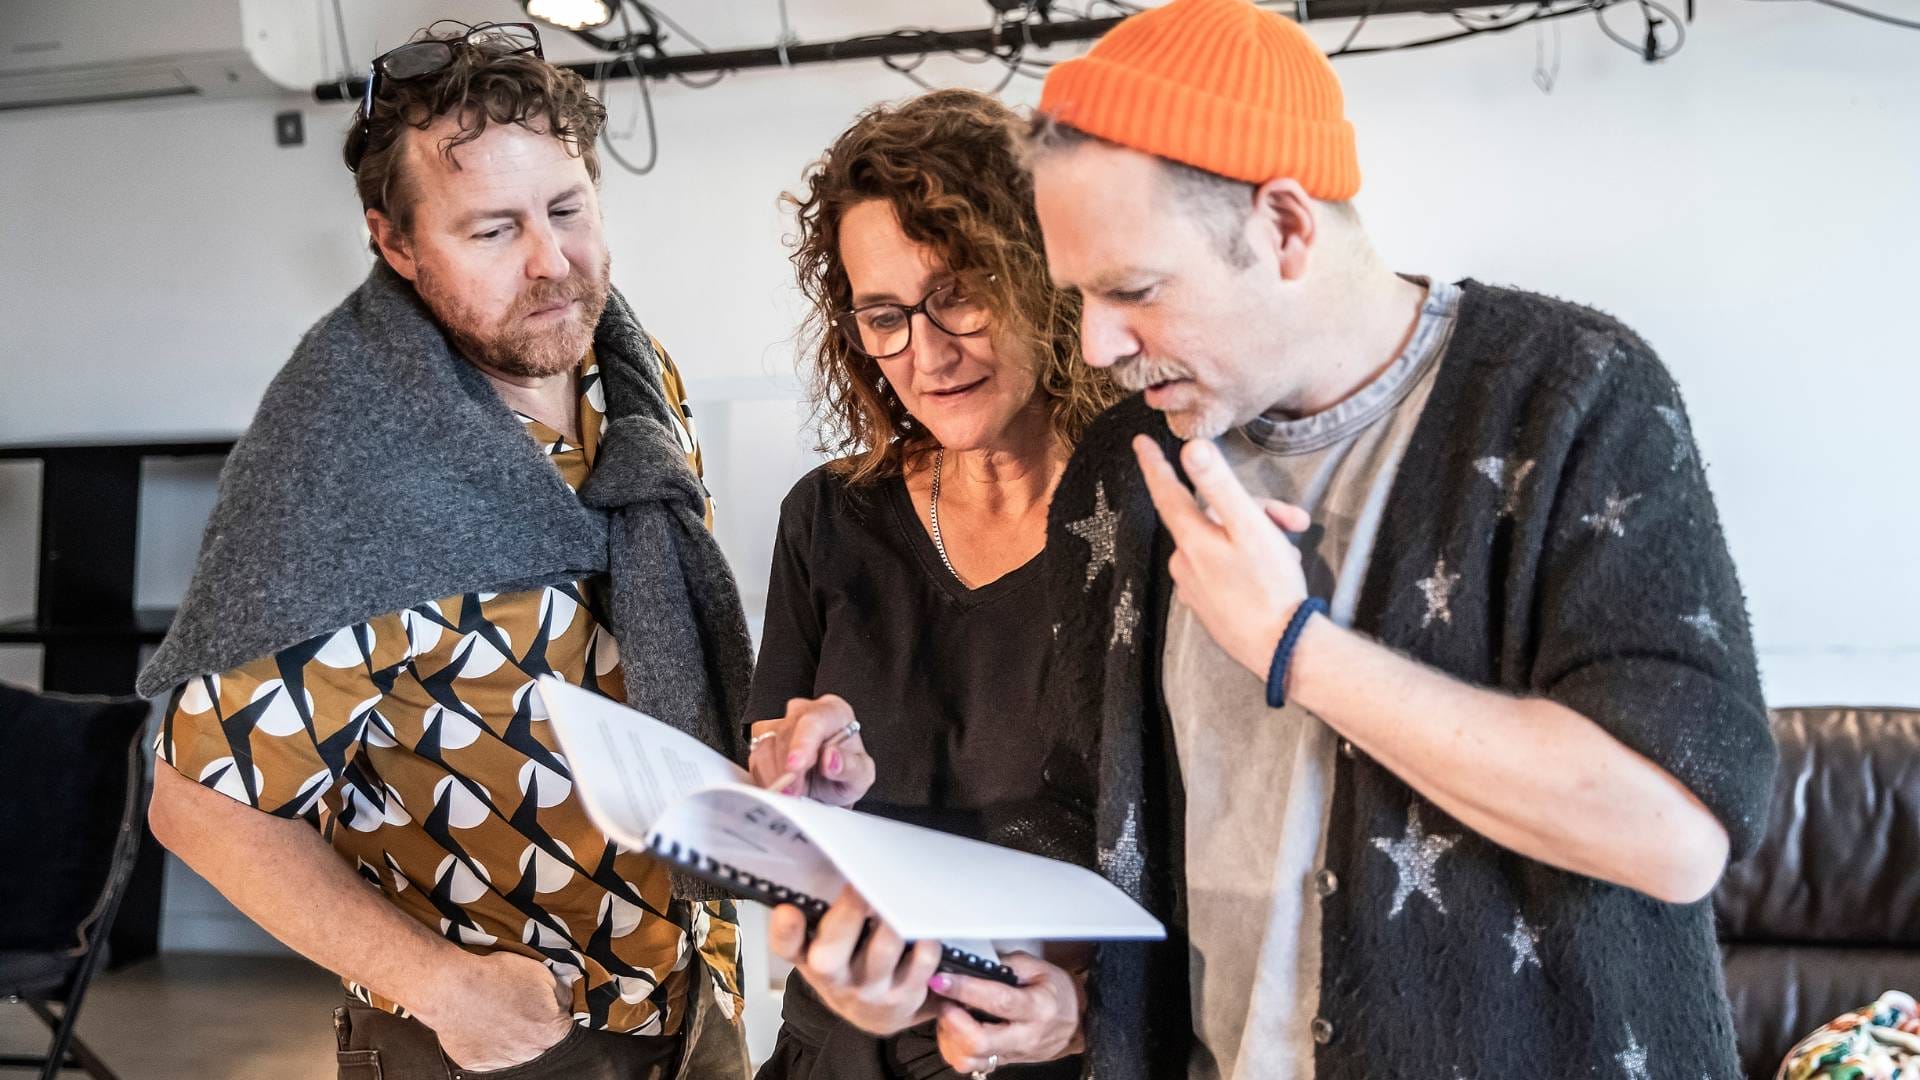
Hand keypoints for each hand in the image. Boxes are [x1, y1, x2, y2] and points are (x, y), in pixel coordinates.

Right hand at [414, 950, 573, 1070]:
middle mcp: (529, 1053)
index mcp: (550, 1032)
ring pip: (515, 1050)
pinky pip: (490, 1055)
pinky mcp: (478, 1064)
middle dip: (535, 1026)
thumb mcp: (542, 974)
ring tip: (498, 1014)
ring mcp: (502, 1061)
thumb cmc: (499, 977)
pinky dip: (488, 1042)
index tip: (549, 1007)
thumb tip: (566, 1002)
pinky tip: (482, 1023)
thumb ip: (562, 993)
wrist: (453, 988)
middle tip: (520, 1007)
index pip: (565, 1029)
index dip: (558, 1015)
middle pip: (540, 1042)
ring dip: (512, 1036)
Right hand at [747, 695, 874, 806]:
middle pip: (786, 732)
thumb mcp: (860, 776)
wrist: (828, 786)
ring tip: (791, 795)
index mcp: (833, 712)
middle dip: (787, 768)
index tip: (796, 766)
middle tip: (795, 793)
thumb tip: (832, 760)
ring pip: (766, 746)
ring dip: (775, 776)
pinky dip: (765, 779)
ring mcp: (780, 725)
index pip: (814, 720)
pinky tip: (780, 789)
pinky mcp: (762, 742)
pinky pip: (755, 760)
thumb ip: (851, 768)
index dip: (802, 743)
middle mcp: (804, 713)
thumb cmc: (845, 774)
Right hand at [768, 886, 943, 1036]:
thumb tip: (840, 863)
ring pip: (882, 951)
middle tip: (863, 883)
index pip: (786, 947)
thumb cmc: (847, 965)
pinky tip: (926, 923)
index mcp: (808, 956)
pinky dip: (927, 939)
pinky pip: (921, 962)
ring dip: (892, 921)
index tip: (788, 909)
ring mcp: (870, 991)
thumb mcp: (823, 945)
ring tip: (901, 894)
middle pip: (831, 953)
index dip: (785, 930)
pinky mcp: (904, 998)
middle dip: (849, 911)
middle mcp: (834, 978)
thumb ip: (822, 912)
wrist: (872, 1015)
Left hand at [931, 953, 1085, 1071]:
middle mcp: (1024, 1036)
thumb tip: (976, 961)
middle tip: (943, 999)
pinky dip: (954, 1049)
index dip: (965, 989)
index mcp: (1037, 1008)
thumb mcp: (1039, 968)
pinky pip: (970, 1065)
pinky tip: (954, 1030)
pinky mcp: (1003, 1062)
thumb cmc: (1058, 994)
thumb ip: (1007, 963)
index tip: (943, 979)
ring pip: (970, 1058)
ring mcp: (1012, 1053)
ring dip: (949, 1035)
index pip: (998, 1001)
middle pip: (979, 1041)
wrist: (1076, 1023)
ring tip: (948, 1013)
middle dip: (952, 1019)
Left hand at [1134, 435, 1312, 677]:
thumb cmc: (1268, 585)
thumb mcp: (1248, 527)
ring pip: (1222, 541)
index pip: (1166, 491)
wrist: (1280, 649)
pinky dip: (1248, 560)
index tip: (1140, 441)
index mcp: (1190, 539)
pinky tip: (1275, 570)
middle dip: (1254, 509)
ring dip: (1257, 536)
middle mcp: (1184, 561)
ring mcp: (1194, 586)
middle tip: (1294, 521)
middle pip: (1211, 515)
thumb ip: (1219, 485)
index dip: (1154, 463)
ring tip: (1291, 549)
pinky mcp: (1208, 605)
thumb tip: (1192, 448)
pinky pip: (1224, 568)